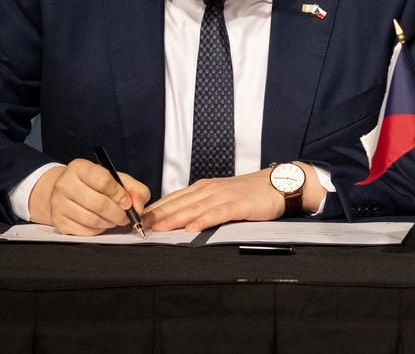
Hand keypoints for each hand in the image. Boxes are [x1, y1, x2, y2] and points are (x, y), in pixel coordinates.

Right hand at [28, 160, 150, 235]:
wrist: (67, 191)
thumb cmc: (95, 184)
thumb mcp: (116, 179)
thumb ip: (134, 189)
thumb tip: (138, 207)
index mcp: (79, 168)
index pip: (103, 181)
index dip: (120, 194)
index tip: (128, 203)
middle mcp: (64, 184)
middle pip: (98, 203)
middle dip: (118, 213)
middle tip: (126, 217)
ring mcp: (58, 204)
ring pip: (92, 220)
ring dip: (110, 223)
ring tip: (115, 219)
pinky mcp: (58, 221)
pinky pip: (85, 231)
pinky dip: (99, 230)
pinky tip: (102, 223)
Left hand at [142, 169, 284, 232]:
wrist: (278, 184)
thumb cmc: (250, 194)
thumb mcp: (221, 196)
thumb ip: (202, 205)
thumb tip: (179, 219)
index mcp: (203, 187)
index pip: (173, 198)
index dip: (154, 209)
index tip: (136, 219)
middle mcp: (210, 189)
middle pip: (178, 203)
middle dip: (157, 215)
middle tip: (138, 226)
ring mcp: (223, 195)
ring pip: (194, 208)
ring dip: (174, 218)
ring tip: (157, 229)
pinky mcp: (238, 204)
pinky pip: (217, 213)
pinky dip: (203, 221)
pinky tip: (191, 228)